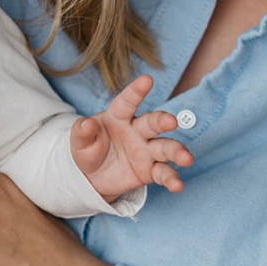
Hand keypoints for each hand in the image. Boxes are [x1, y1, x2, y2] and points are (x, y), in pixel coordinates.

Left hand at [72, 74, 193, 195]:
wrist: (92, 177)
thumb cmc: (88, 149)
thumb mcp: (79, 141)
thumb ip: (82, 131)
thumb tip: (86, 123)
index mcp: (118, 117)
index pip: (127, 102)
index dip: (136, 91)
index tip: (147, 80)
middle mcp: (137, 130)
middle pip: (153, 123)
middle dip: (163, 121)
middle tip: (171, 122)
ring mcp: (146, 150)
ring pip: (166, 148)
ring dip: (177, 152)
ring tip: (186, 159)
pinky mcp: (150, 170)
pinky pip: (163, 173)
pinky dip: (171, 179)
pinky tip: (177, 185)